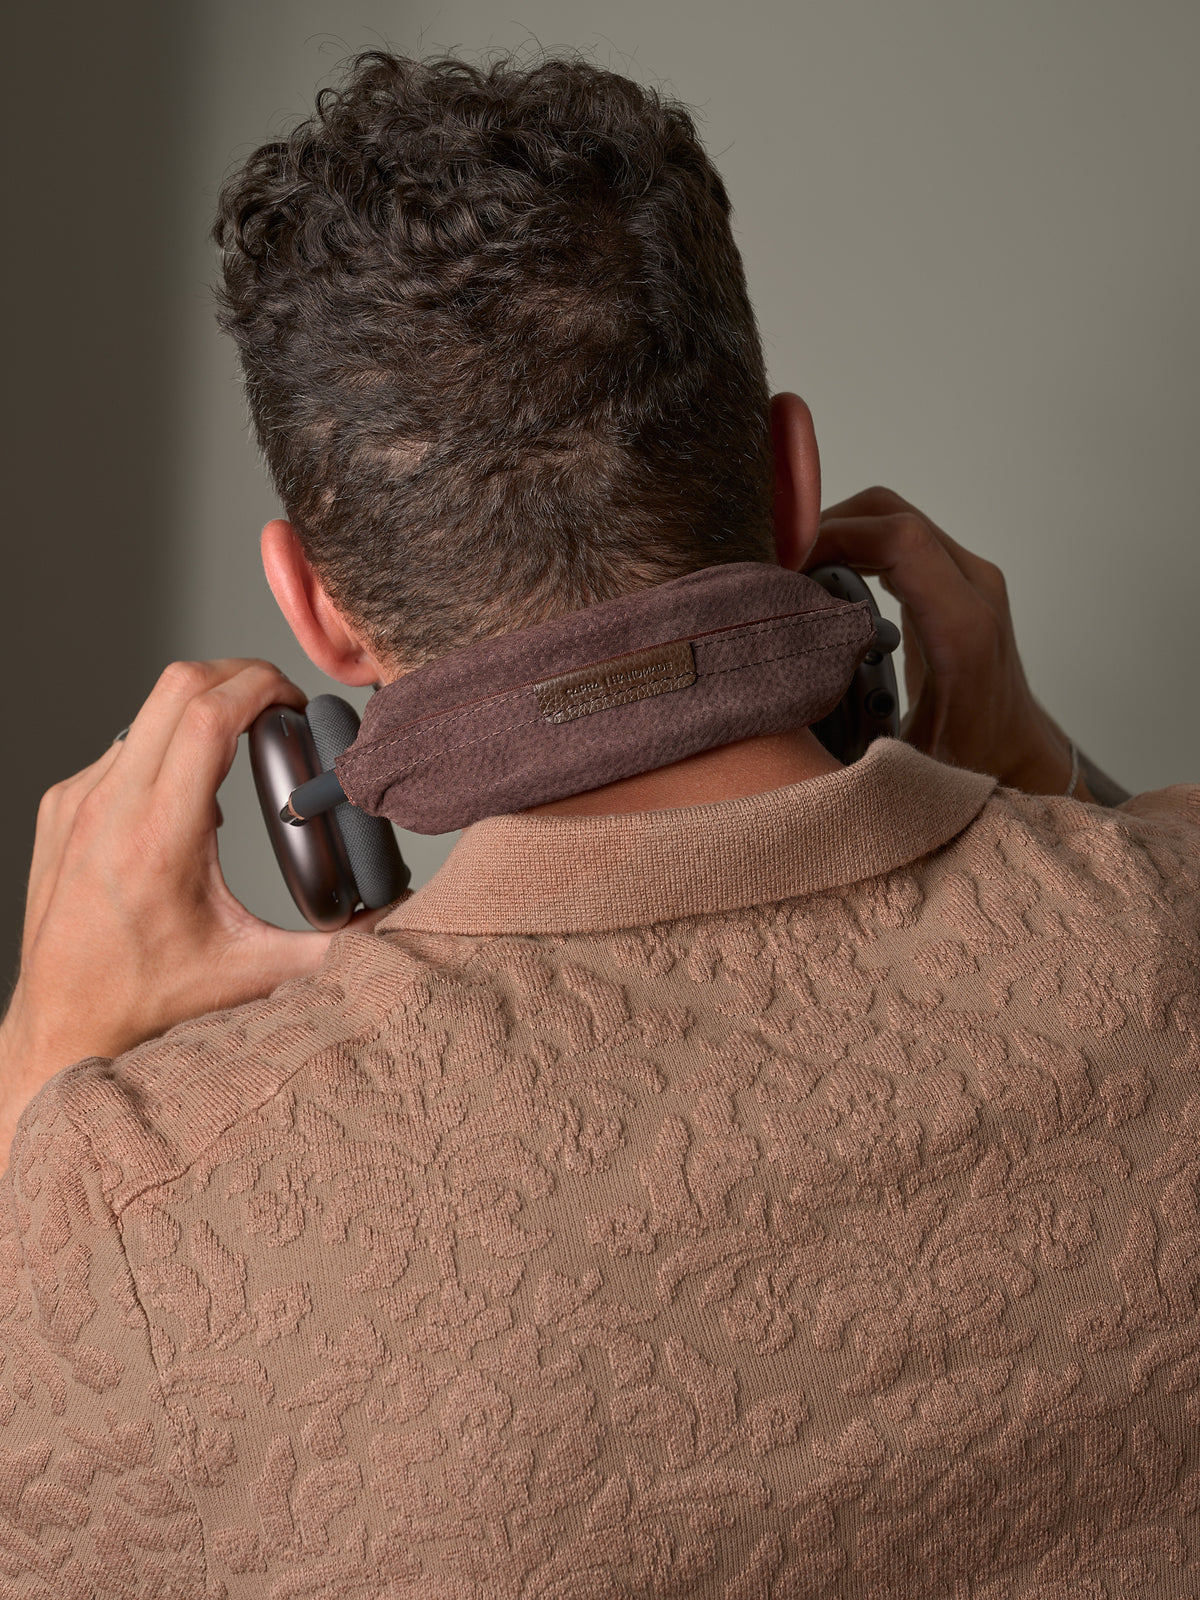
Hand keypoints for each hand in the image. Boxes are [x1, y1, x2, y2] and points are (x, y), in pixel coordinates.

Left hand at [0, 659, 386, 1146]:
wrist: (62, 1029)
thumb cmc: (146, 1004)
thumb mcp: (254, 974)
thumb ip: (335, 948)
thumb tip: (401, 923)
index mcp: (157, 836)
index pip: (206, 716)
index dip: (259, 686)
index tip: (293, 699)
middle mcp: (107, 807)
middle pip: (174, 687)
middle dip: (236, 676)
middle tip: (277, 702)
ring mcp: (75, 802)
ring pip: (144, 713)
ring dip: (199, 713)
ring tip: (242, 747)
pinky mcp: (59, 809)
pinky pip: (120, 749)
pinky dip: (163, 749)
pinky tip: (190, 794)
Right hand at [806, 487, 1091, 799]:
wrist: (1017, 755)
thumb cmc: (970, 764)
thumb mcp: (909, 766)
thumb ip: (857, 747)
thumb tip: (787, 728)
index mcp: (964, 631)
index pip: (898, 540)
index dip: (832, 536)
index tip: (779, 567)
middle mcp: (974, 590)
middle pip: (890, 514)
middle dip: (822, 528)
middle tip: (770, 568)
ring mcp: (966, 578)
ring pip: (890, 517)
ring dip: (833, 533)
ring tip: (786, 574)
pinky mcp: (951, 578)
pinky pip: (894, 536)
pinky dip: (849, 543)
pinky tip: (815, 579)